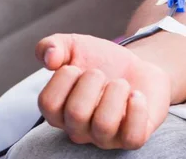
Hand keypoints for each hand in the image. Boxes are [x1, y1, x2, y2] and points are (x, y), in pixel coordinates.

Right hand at [36, 34, 170, 149]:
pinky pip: (133, 136)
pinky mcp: (131, 140)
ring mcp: (104, 138)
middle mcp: (78, 130)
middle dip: (92, 80)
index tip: (76, 67)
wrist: (135, 65)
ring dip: (116, 91)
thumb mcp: (72, 45)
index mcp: (58, 112)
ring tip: (120, 83)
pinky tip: (136, 95)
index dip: (64, 77)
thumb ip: (51, 46)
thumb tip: (49, 58)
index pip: (48, 103)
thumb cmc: (99, 60)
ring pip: (104, 125)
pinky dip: (137, 109)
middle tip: (100, 73)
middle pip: (76, 113)